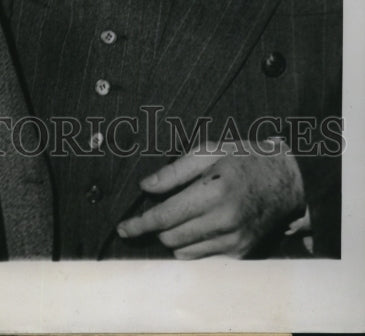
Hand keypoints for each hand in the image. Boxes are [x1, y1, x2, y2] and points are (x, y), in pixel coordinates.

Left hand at [116, 138, 305, 258]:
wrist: (287, 181)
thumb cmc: (243, 159)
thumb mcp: (209, 151)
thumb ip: (174, 171)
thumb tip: (145, 187)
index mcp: (214, 191)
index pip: (166, 216)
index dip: (140, 223)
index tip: (122, 228)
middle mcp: (225, 220)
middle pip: (171, 236)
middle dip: (156, 227)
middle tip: (156, 211)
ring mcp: (234, 240)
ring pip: (183, 251)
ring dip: (172, 236)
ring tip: (180, 216)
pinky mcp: (241, 252)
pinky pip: (202, 257)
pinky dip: (190, 245)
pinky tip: (197, 226)